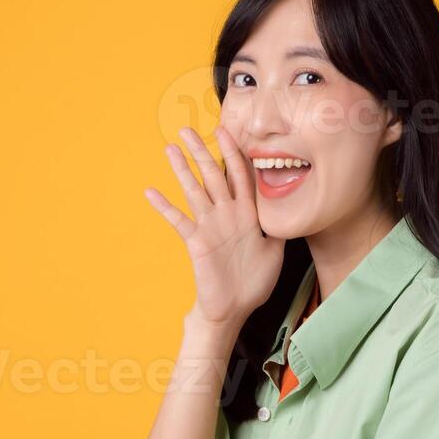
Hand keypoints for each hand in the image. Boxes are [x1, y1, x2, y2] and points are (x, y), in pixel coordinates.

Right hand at [144, 126, 285, 329]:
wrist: (234, 309)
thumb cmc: (254, 282)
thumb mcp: (276, 250)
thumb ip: (277, 225)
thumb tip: (288, 204)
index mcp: (247, 214)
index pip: (240, 175)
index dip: (233, 153)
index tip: (225, 131)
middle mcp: (226, 214)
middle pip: (213, 175)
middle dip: (201, 151)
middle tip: (187, 129)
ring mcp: (209, 226)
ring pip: (195, 190)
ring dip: (182, 169)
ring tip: (170, 148)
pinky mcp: (196, 241)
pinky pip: (178, 220)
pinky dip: (164, 206)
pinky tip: (151, 192)